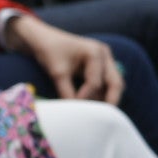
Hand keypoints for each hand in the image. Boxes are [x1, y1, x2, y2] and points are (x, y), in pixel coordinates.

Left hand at [2, 15, 122, 103]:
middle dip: (109, 101)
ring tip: (94, 113)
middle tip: (101, 118)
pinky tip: (92, 105)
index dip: (86, 96)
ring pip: (112, 84)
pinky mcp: (100, 66)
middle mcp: (104, 55)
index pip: (95, 81)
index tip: (75, 107)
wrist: (42, 39)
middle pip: (115, 83)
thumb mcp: (57, 72)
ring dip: (105, 98)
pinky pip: (105, 82)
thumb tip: (73, 112)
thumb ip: (67, 91)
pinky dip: (100, 93)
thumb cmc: (49, 51)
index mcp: (95, 52)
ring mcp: (104, 60)